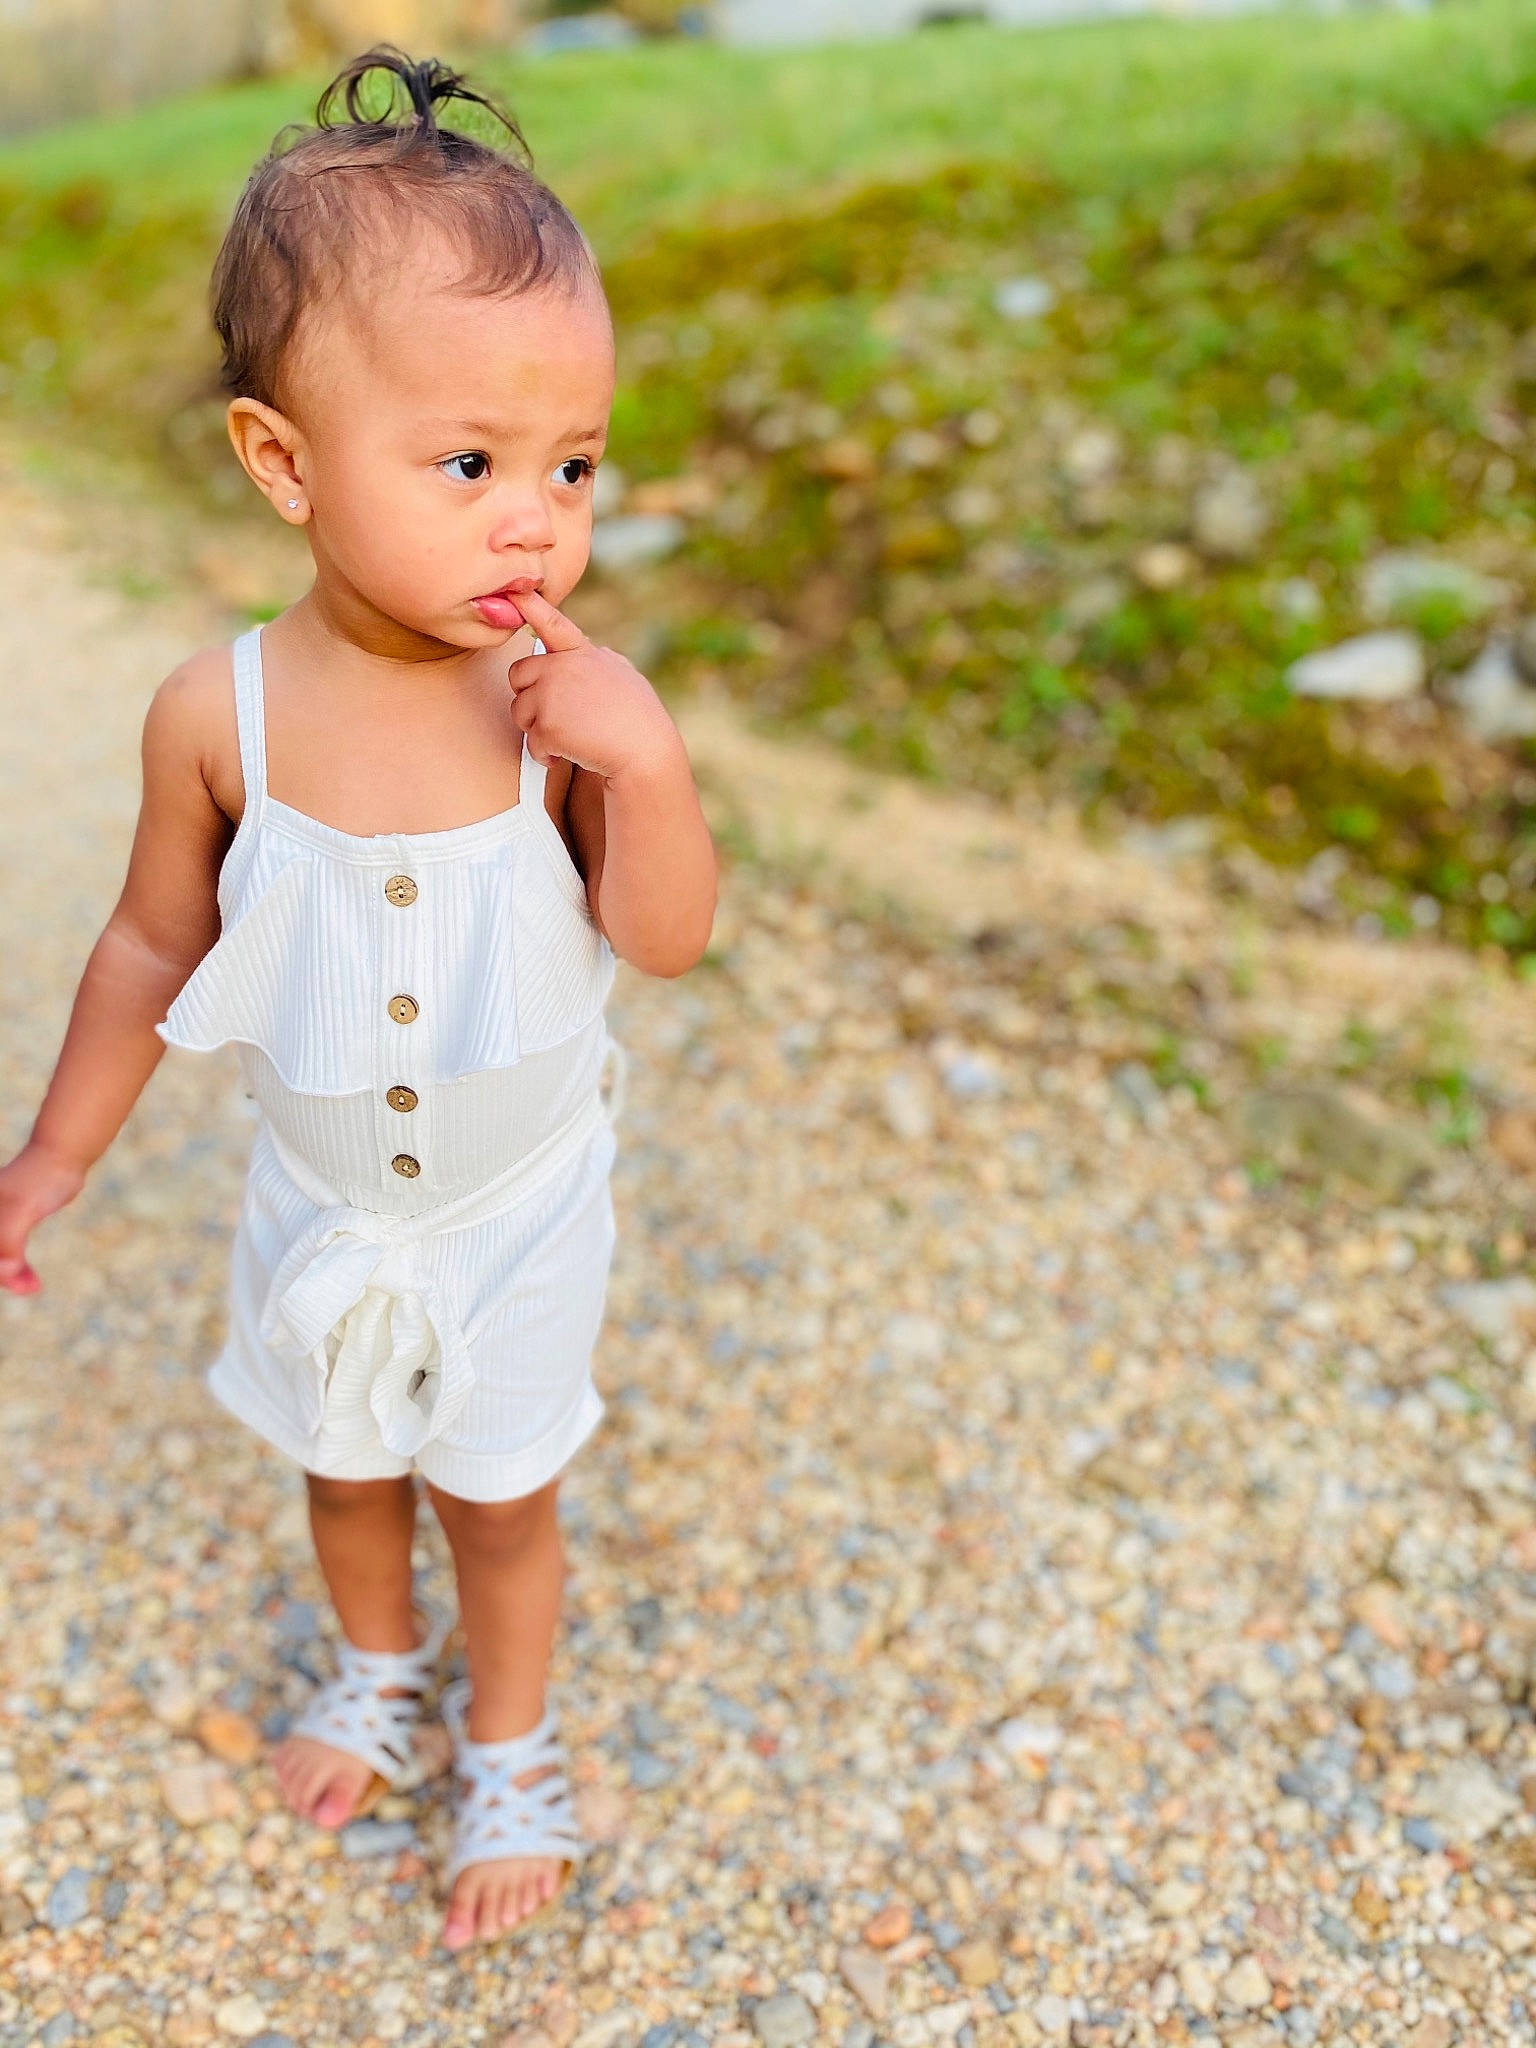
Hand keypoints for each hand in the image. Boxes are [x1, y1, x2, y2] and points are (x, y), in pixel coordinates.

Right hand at [0, 1141, 85, 1294]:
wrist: (62, 1157)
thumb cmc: (39, 1179)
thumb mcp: (22, 1210)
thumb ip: (9, 1242)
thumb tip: (5, 1272)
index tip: (14, 1283)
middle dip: (3, 1276)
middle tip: (28, 1288)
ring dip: (12, 1277)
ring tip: (33, 1287)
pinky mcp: (12, 1226)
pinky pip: (9, 1254)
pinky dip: (18, 1269)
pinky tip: (31, 1281)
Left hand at [507, 591, 682, 784]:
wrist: (646, 751)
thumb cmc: (641, 720)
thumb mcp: (624, 676)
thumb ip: (602, 661)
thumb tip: (597, 650)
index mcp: (583, 654)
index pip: (552, 624)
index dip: (530, 606)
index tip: (515, 592)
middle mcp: (563, 667)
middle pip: (518, 674)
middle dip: (529, 698)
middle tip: (553, 717)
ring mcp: (552, 694)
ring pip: (519, 711)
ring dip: (536, 730)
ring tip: (565, 739)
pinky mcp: (547, 724)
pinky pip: (530, 742)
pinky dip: (544, 755)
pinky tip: (563, 757)